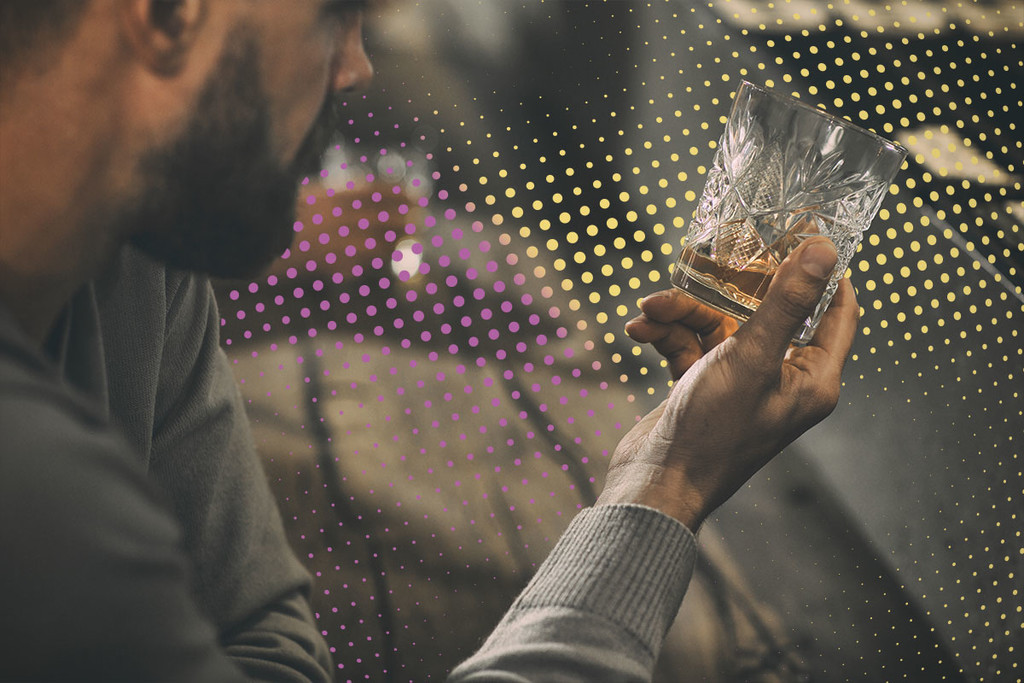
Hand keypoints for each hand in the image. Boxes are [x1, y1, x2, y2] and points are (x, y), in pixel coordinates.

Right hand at [596, 237, 858, 531]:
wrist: (654, 484)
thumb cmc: (711, 434)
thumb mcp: (749, 359)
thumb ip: (786, 303)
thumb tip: (825, 251)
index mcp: (811, 379)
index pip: (837, 312)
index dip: (823, 272)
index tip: (802, 233)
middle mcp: (781, 378)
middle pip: (767, 310)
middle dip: (731, 285)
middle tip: (715, 253)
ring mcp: (740, 382)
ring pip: (718, 324)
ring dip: (682, 311)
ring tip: (652, 308)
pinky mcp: (703, 386)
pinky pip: (689, 344)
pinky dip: (666, 333)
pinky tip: (641, 331)